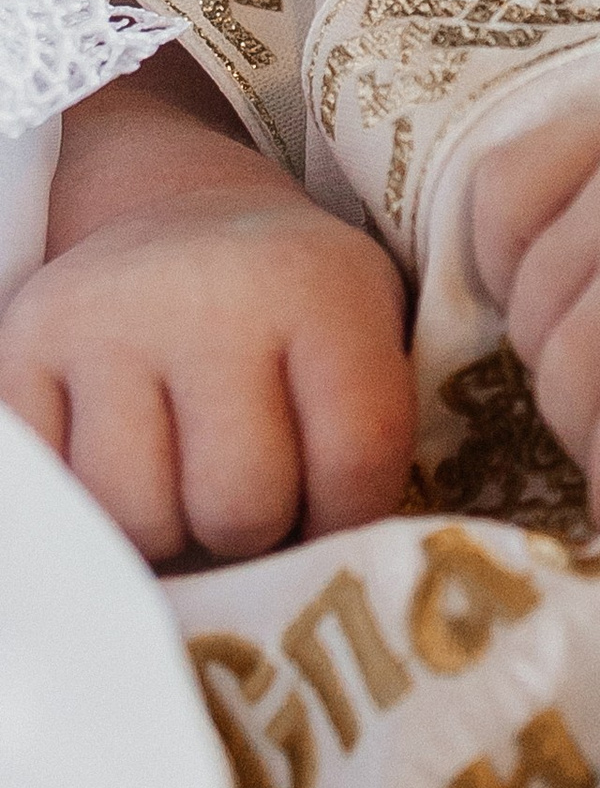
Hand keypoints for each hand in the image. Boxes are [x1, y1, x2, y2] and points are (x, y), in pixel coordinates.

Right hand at [0, 118, 414, 561]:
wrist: (179, 217)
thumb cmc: (294, 308)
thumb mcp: (375, 332)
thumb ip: (377, 434)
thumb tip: (345, 569)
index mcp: (319, 287)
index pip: (355, 462)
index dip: (350, 519)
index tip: (335, 510)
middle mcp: (208, 294)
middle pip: (238, 506)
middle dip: (255, 528)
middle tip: (255, 496)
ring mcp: (104, 320)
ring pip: (138, 518)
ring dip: (171, 529)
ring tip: (189, 481)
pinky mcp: (21, 345)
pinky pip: (58, 494)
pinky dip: (96, 508)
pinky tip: (131, 464)